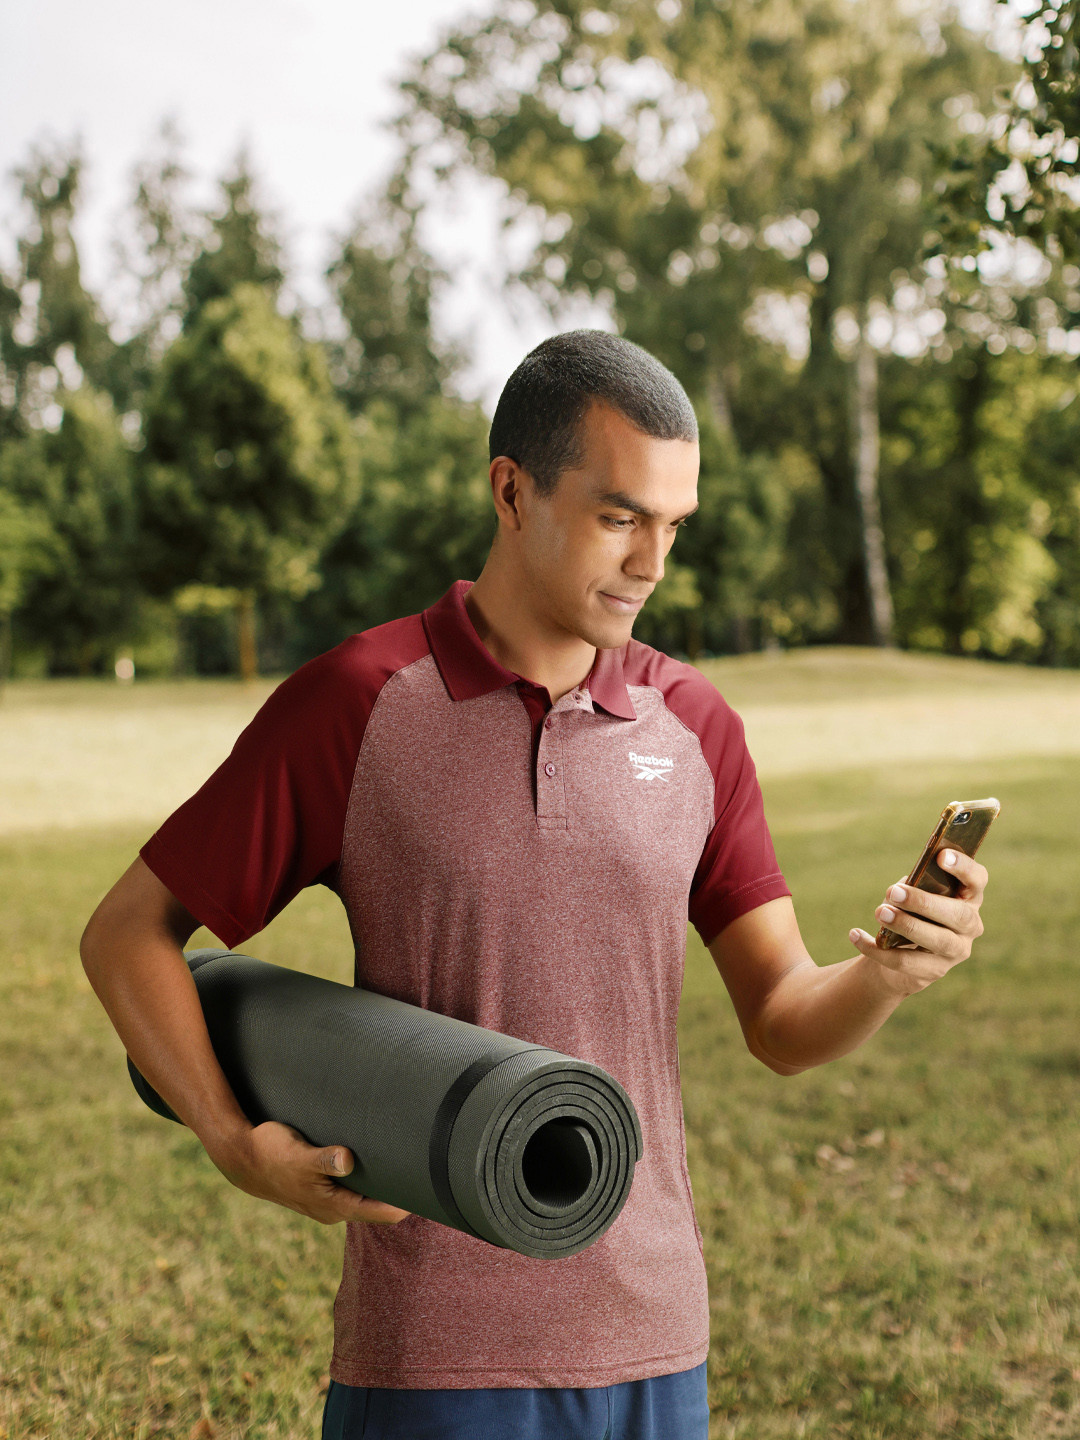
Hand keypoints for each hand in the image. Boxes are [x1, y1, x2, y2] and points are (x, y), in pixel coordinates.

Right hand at [209, 1120, 411, 1226]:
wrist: (241, 1158)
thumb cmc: (271, 1153)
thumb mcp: (298, 1155)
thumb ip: (323, 1159)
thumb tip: (347, 1160)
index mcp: (333, 1206)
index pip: (381, 1213)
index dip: (408, 1205)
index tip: (432, 1190)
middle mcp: (333, 1207)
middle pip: (379, 1207)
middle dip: (403, 1194)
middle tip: (431, 1171)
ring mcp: (327, 1198)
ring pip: (367, 1196)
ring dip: (386, 1185)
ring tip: (413, 1165)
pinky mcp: (321, 1185)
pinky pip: (354, 1186)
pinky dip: (370, 1178)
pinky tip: (380, 1159)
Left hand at [848, 847, 987, 995]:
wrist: (898, 953)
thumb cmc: (910, 911)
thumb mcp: (912, 895)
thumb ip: (913, 887)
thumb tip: (901, 888)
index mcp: (967, 898)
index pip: (977, 880)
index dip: (964, 868)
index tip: (942, 856)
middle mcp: (970, 926)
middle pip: (957, 914)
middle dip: (925, 902)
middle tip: (894, 892)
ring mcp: (956, 951)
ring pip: (937, 940)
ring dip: (907, 925)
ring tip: (880, 912)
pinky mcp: (934, 971)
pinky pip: (906, 962)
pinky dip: (877, 949)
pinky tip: (856, 935)